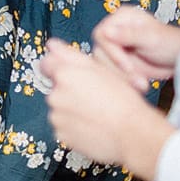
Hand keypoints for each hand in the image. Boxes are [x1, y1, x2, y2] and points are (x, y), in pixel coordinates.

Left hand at [41, 37, 173, 179]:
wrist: (132, 133)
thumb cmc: (121, 100)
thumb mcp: (100, 68)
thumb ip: (70, 54)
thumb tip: (51, 45)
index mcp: (64, 75)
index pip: (46, 65)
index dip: (60, 69)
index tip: (72, 76)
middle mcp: (55, 95)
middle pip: (56, 88)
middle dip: (69, 91)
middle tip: (93, 97)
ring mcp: (57, 117)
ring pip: (60, 109)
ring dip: (72, 110)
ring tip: (95, 113)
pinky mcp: (61, 135)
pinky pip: (64, 127)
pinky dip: (74, 127)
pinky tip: (92, 125)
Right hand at [90, 7, 179, 91]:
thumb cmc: (172, 43)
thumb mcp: (151, 38)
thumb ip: (128, 35)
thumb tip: (105, 31)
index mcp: (121, 18)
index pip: (101, 34)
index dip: (111, 52)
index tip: (127, 65)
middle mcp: (114, 31)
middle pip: (100, 52)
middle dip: (119, 69)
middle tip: (139, 81)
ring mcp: (115, 47)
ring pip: (104, 65)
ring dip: (123, 78)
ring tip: (143, 84)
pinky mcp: (118, 62)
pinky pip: (112, 73)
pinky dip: (125, 82)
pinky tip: (140, 84)